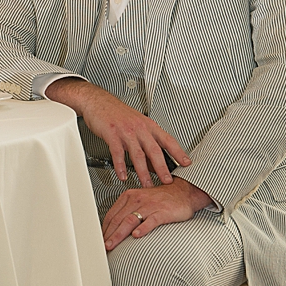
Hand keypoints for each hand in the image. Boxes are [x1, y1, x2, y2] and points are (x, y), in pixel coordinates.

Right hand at [46, 77, 190, 186]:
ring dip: (143, 172)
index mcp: (148, 125)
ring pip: (138, 154)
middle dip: (162, 167)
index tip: (187, 163)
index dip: (178, 152)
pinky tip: (122, 175)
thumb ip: (146, 141)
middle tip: (167, 181)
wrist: (98, 101)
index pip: (167, 139)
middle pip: (154, 150)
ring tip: (146, 184)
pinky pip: (118, 153)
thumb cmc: (117, 113)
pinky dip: (121, 166)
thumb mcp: (136, 123)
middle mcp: (139, 127)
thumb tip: (153, 162)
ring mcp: (126, 131)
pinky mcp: (112, 134)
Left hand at [101, 180, 213, 250]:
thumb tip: (114, 229)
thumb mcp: (140, 202)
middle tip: (102, 247)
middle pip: (118, 219)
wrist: (183, 192)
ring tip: (112, 244)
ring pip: (130, 220)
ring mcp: (149, 205)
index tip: (99, 240)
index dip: (104, 229)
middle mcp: (137, 199)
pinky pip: (151, 220)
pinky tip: (137, 236)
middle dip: (108, 234)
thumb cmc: (161, 199)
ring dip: (119, 234)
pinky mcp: (162, 211)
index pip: (111, 215)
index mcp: (129, 196)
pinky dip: (143, 228)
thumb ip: (128, 213)